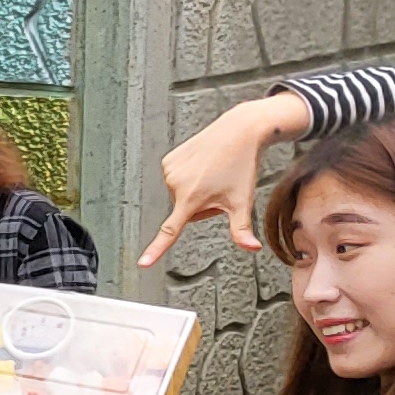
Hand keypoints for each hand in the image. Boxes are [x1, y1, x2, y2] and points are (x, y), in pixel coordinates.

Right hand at [139, 91, 315, 264]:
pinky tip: (202, 166)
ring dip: (194, 192)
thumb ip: (241, 229)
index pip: (170, 231)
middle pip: (184, 212)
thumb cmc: (242, 166)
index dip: (156, 249)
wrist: (238, 131)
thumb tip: (252, 248)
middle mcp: (175, 185)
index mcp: (192, 199)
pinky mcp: (168, 160)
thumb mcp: (243, 201)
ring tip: (212, 174)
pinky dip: (189, 178)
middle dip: (200, 207)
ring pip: (180, 196)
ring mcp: (169, 171)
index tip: (143, 263)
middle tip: (219, 189)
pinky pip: (176, 180)